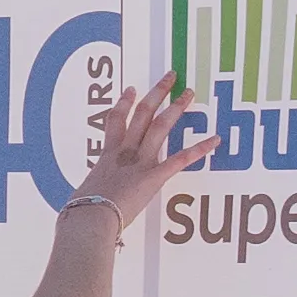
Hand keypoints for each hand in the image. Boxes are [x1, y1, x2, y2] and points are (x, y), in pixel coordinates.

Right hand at [70, 73, 195, 232]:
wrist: (89, 218)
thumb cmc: (82, 212)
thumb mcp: (84, 195)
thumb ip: (91, 192)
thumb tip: (85, 201)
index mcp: (106, 156)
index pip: (115, 121)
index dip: (124, 103)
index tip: (132, 89)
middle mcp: (124, 153)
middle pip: (141, 114)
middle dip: (157, 93)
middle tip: (170, 78)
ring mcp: (140, 162)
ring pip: (160, 127)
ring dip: (176, 108)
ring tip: (189, 93)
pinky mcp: (154, 177)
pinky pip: (180, 159)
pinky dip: (199, 149)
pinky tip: (214, 140)